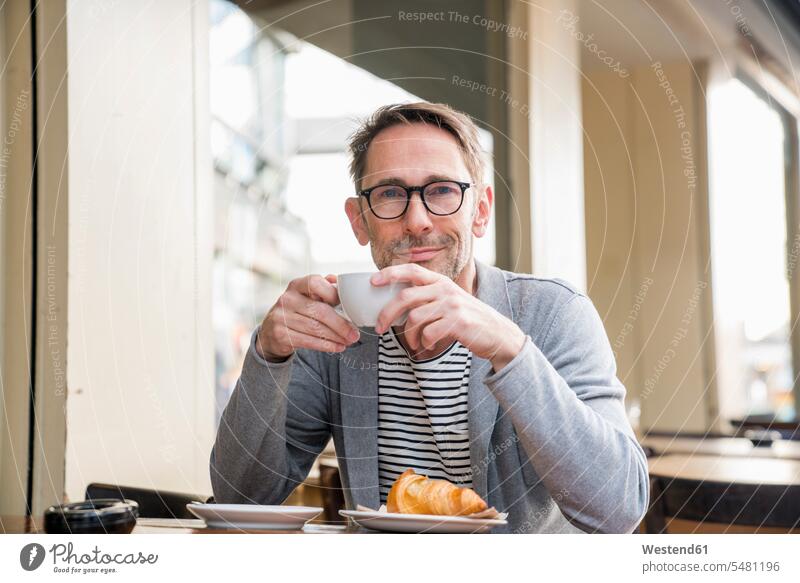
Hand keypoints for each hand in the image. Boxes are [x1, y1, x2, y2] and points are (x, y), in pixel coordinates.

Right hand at [256, 274, 360, 361]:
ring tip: (349, 341)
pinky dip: (326, 346)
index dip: (333, 293)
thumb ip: (323, 287)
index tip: (347, 305)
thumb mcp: (306, 295)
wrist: (271, 331)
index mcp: (296, 285)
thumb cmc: (297, 310)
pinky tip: (338, 347)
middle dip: (341, 324)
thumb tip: (338, 280)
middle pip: (320, 311)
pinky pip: (309, 342)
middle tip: (355, 333)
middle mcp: (287, 299)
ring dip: (336, 337)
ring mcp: (282, 317)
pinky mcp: (281, 335)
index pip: (316, 283)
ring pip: (316, 329)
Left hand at [372, 264, 525, 371]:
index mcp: (441, 282)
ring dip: (409, 336)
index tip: (373, 281)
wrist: (498, 334)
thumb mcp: (449, 301)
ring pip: (415, 319)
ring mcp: (452, 305)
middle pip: (405, 297)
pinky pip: (428, 333)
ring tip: (414, 344)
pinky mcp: (458, 322)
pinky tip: (429, 347)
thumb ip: (428, 298)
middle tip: (379, 328)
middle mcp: (445, 289)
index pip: (412, 270)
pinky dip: (424, 344)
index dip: (390, 273)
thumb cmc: (468, 320)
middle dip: (387, 313)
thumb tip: (396, 306)